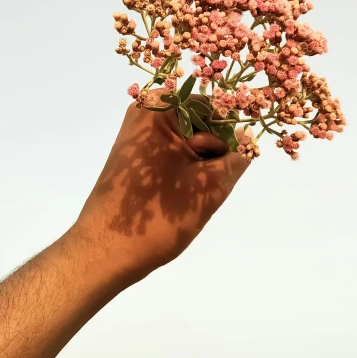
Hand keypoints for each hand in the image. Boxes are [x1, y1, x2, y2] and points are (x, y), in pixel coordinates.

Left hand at [74, 93, 249, 286]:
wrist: (107, 252)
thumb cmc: (159, 214)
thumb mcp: (209, 186)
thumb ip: (236, 159)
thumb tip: (249, 143)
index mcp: (160, 109)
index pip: (212, 106)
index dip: (230, 131)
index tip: (237, 158)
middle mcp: (145, 113)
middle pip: (199, 121)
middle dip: (214, 150)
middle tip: (210, 181)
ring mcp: (137, 135)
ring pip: (188, 140)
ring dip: (200, 162)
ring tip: (194, 192)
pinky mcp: (134, 156)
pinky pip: (172, 152)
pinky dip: (185, 168)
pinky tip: (183, 193)